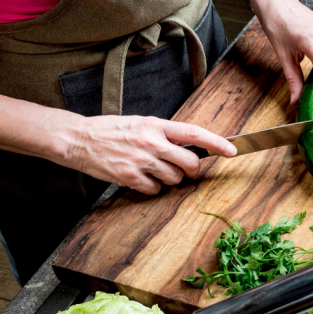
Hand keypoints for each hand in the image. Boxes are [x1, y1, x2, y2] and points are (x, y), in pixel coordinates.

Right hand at [61, 115, 237, 194]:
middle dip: (190, 169)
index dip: (217, 143)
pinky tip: (139, 177)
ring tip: (151, 169)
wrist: (79, 139)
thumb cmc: (111, 131)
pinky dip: (151, 188)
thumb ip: (166, 134)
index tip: (232, 150)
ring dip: (168, 179)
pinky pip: (155, 190)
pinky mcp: (129, 177)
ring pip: (174, 179)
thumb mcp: (141, 123)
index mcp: (156, 125)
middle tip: (179, 167)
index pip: (195, 133)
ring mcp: (141, 160)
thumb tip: (191, 147)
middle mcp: (151, 142)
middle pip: (190, 162)